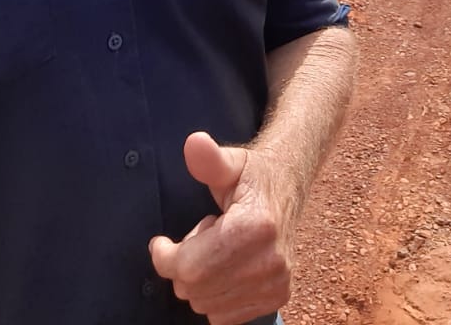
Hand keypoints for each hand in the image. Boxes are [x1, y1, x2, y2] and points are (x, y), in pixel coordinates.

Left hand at [148, 132, 297, 324]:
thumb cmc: (252, 176)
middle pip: (193, 288)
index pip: (187, 267)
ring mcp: (276, 283)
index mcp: (255, 227)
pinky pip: (222, 316)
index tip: (161, 243)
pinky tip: (228, 267)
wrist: (290, 188)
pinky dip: (215, 296)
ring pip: (205, 305)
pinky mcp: (277, 297)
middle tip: (204, 237)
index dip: (164, 257)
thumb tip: (194, 143)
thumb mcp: (230, 162)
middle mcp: (270, 261)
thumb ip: (209, 159)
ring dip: (202, 281)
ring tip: (219, 250)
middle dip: (185, 265)